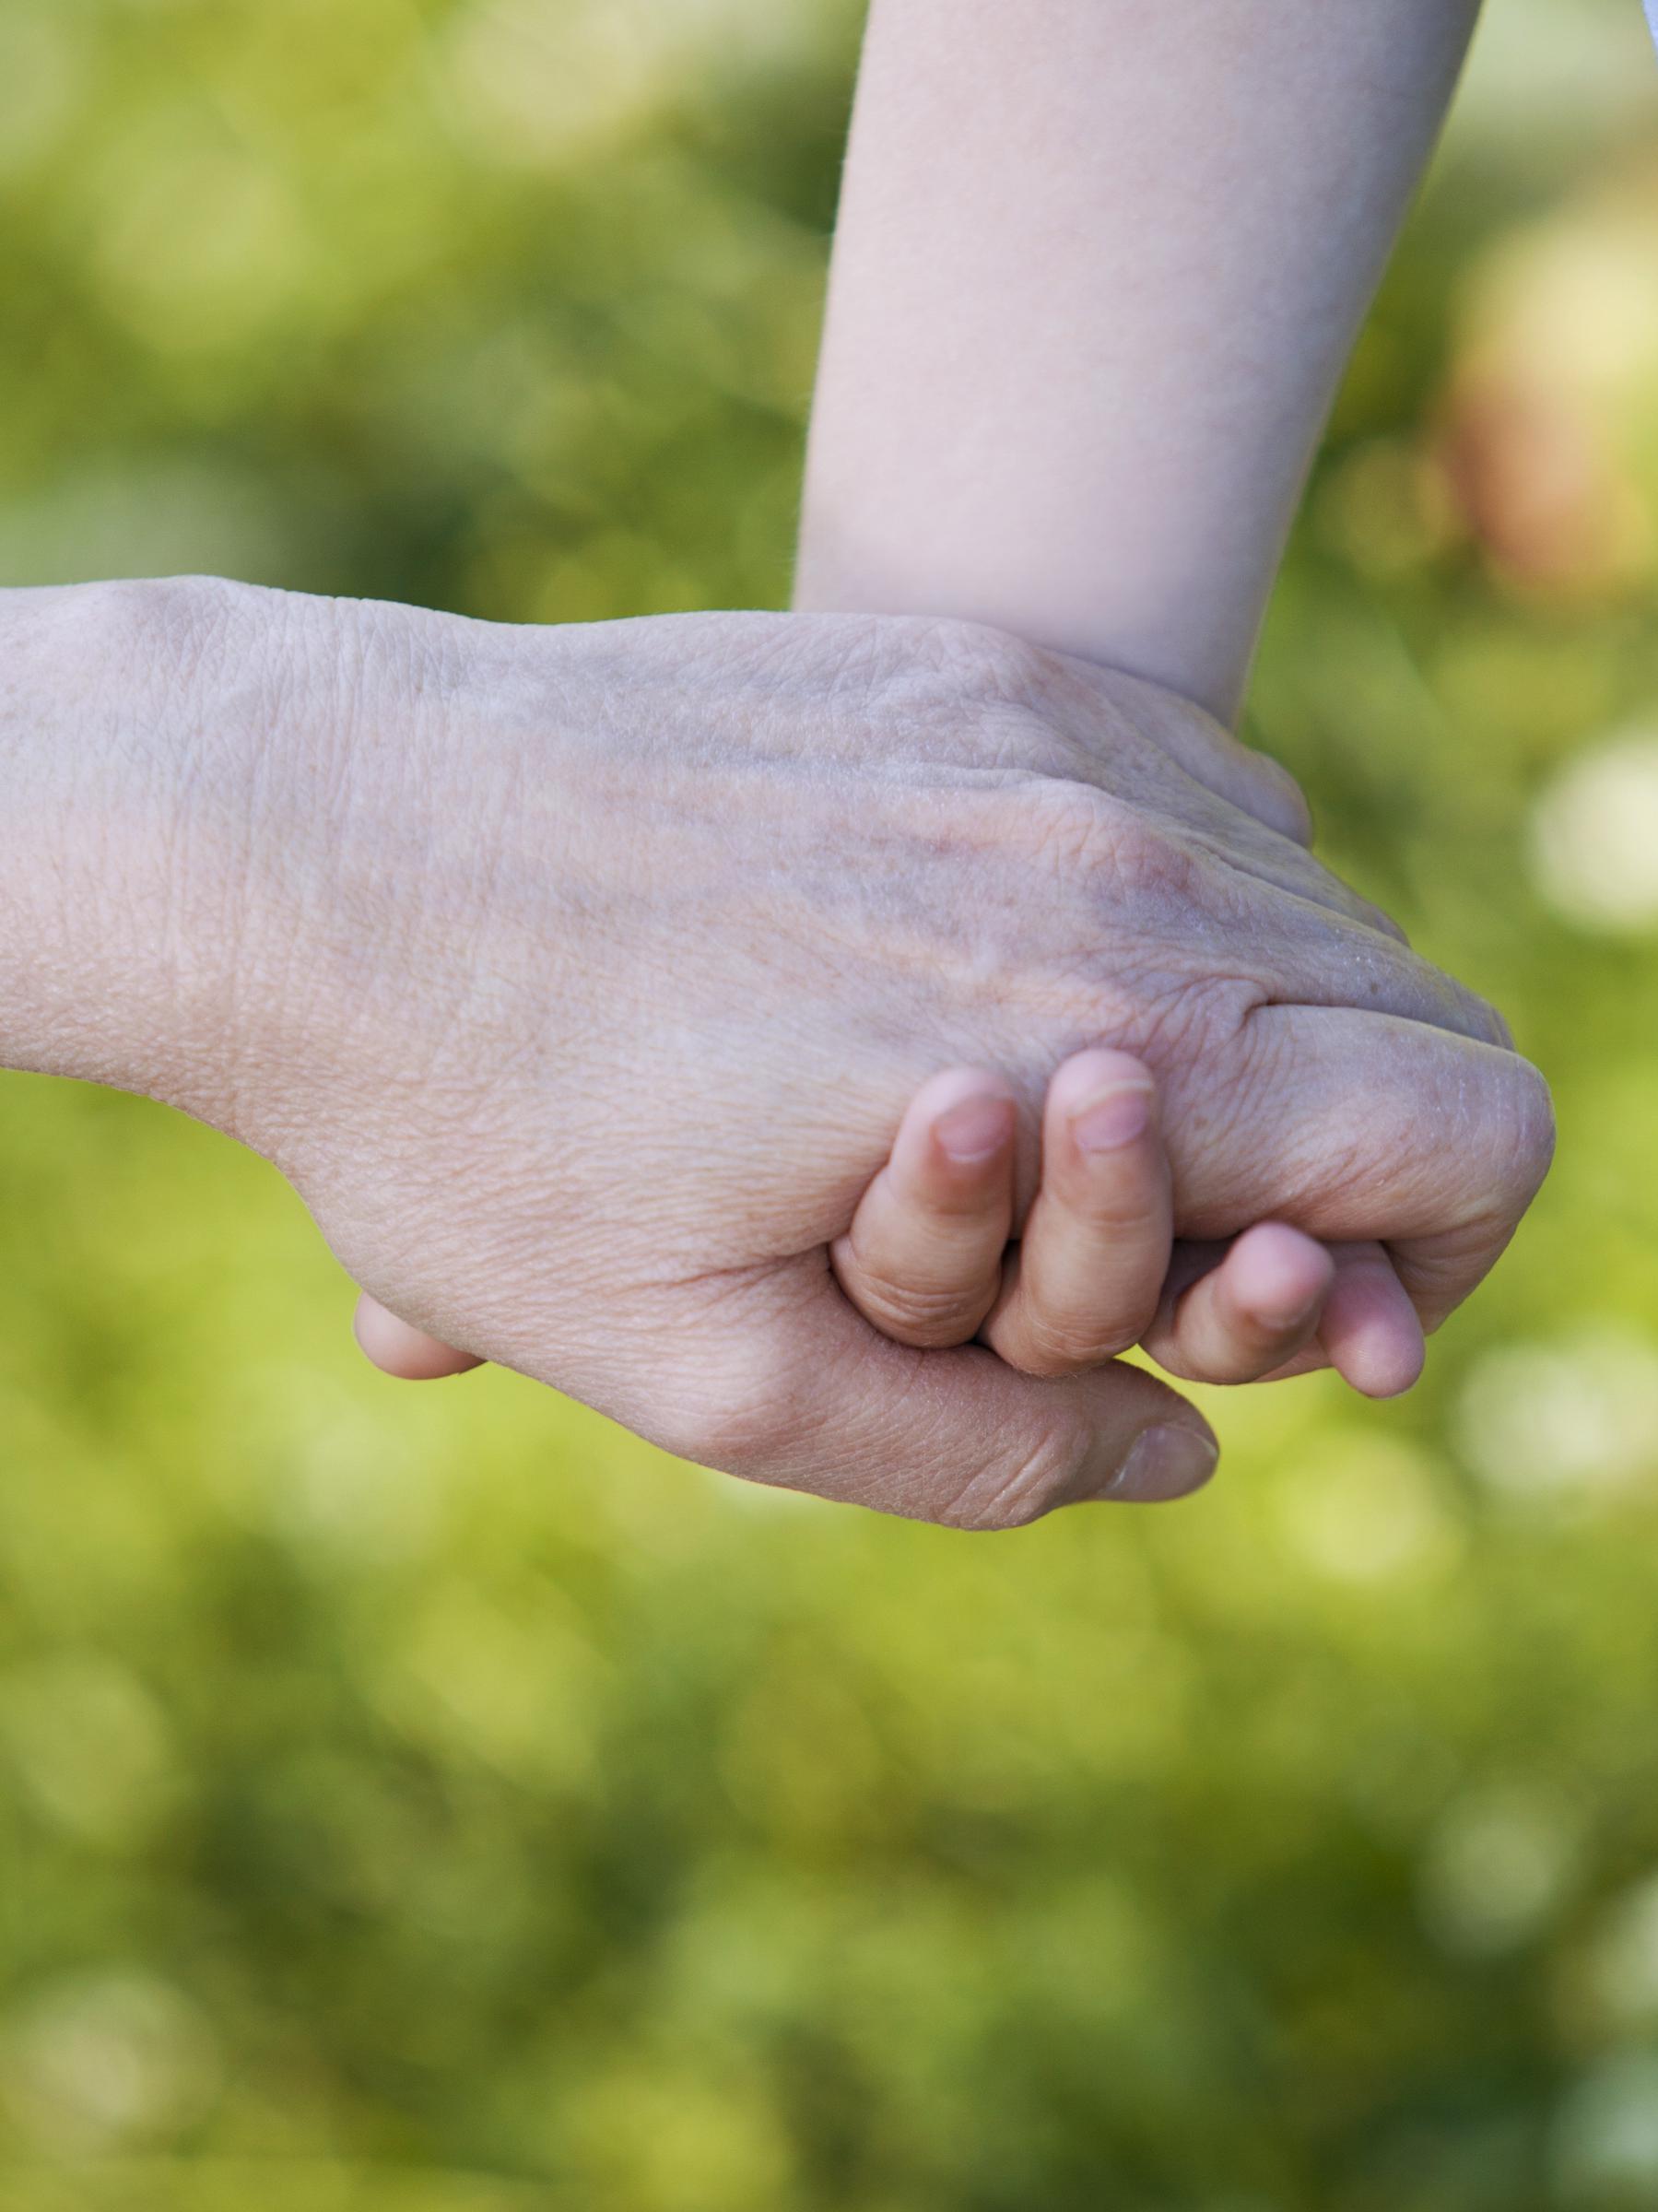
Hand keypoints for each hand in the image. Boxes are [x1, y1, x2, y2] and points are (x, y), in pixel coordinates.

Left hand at [1, 582, 1551, 1525]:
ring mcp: (1048, 738)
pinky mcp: (966, 667)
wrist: (310, 837)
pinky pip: (1187, 784)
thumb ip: (982, 1454)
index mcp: (1099, 1054)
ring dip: (1253, 1029)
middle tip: (1182, 1237)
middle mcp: (1122, 863)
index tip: (1301, 1309)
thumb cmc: (479, 1125)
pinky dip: (1169, 897)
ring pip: (1308, 900)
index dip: (1431, 1258)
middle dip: (1350, 1160)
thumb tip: (1177, 1451)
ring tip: (1063, 1100)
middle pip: (1416, 1014)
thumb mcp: (709, 1376)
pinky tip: (999, 962)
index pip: (1469, 1135)